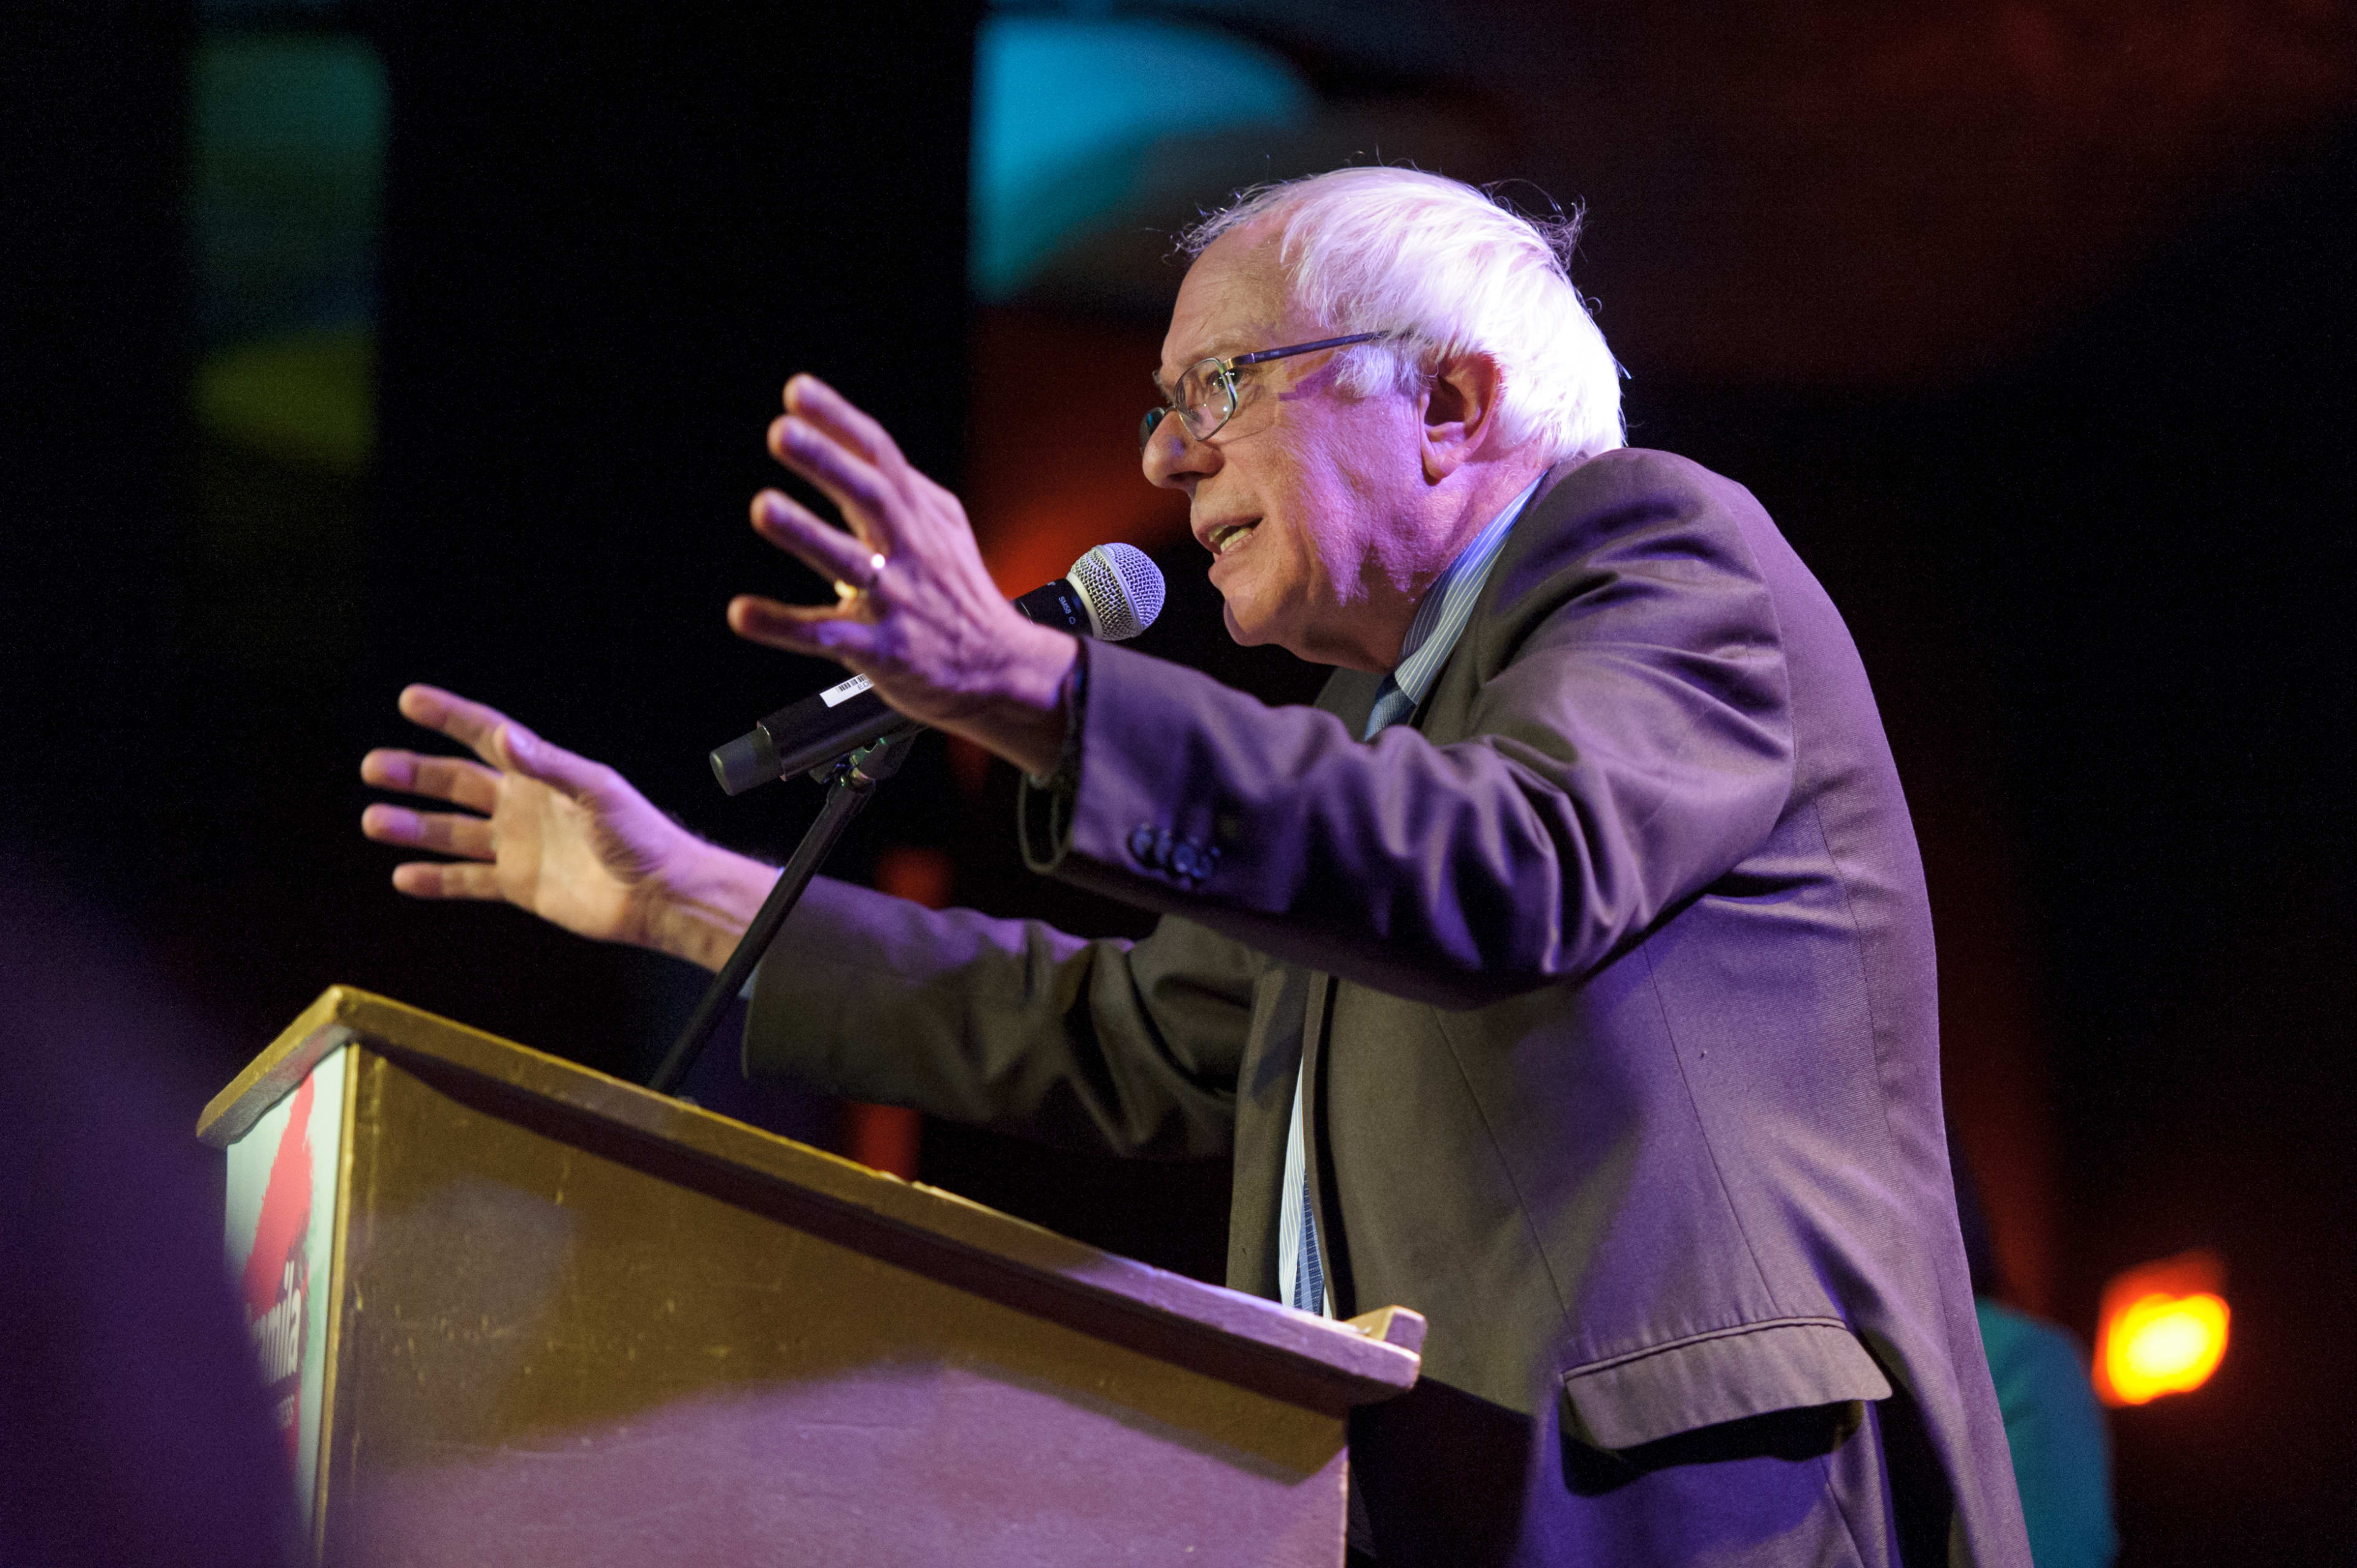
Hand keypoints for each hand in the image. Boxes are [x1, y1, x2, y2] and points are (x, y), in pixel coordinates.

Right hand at [359, 685, 775, 970]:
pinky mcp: (520, 886)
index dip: (449, 716)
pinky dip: (436, 880)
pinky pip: (468, 881)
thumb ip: (549, 766)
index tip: (411, 699)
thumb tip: (505, 738)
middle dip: (414, 773)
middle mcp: (524, 805)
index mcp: (543, 774)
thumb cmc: (642, 836)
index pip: (486, 736)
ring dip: (413, 826)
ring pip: (452, 832)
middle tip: (373, 767)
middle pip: (456, 783)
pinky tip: (402, 876)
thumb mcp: (597, 791)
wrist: (660, 895)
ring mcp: (518, 846)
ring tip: (373, 820)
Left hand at [730, 375, 1075, 777]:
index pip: (881, 455)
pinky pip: (826, 636)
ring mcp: (897, 600)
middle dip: (827, 461)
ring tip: (763, 507)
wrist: (999, 670)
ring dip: (806, 533)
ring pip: (849, 563)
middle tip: (782, 432)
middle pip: (872, 496)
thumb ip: (906, 488)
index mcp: (920, 516)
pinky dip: (783, 624)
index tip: (797, 391)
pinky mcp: (882, 649)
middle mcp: (909, 551)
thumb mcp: (947, 529)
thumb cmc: (963, 595)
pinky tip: (743, 613)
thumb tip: (859, 442)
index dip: (839, 420)